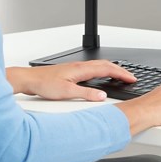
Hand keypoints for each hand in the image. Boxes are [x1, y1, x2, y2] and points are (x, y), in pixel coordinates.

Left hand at [15, 60, 135, 101]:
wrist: (29, 80)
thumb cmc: (44, 84)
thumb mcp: (67, 92)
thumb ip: (86, 94)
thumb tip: (102, 97)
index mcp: (80, 69)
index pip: (107, 68)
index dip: (121, 73)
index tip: (132, 78)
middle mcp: (79, 66)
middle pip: (105, 64)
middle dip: (120, 70)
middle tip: (130, 77)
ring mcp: (75, 68)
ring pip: (98, 65)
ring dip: (111, 69)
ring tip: (120, 76)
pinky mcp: (70, 72)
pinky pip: (92, 68)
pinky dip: (102, 71)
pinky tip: (100, 77)